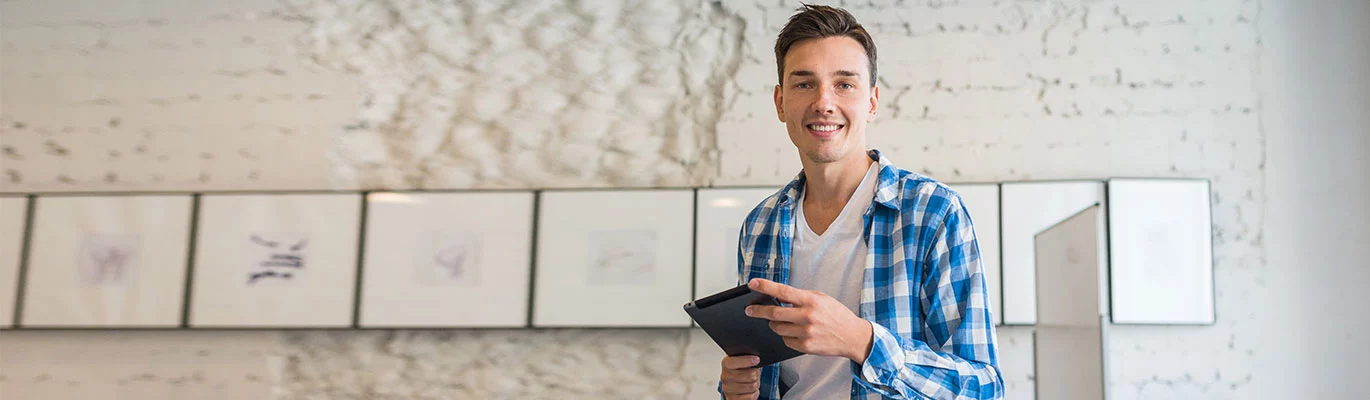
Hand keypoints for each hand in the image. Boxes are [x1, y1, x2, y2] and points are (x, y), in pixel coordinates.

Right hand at [720, 354, 760, 398]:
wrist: (736, 384)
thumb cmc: (741, 370)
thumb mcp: (743, 361)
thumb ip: (747, 359)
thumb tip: (755, 361)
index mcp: (725, 364)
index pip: (733, 362)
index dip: (746, 361)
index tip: (757, 360)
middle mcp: (724, 376)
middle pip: (748, 375)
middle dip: (756, 374)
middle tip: (755, 373)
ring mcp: (727, 388)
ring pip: (751, 386)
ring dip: (756, 384)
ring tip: (753, 382)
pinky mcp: (732, 399)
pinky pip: (750, 396)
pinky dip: (755, 393)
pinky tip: (752, 390)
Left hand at [744, 278, 873, 362]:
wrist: (852, 336)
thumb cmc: (836, 315)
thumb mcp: (821, 298)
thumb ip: (801, 297)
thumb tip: (779, 295)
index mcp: (811, 301)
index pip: (783, 291)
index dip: (765, 287)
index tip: (753, 283)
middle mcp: (807, 316)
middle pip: (774, 313)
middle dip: (758, 311)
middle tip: (750, 310)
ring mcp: (806, 333)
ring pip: (777, 328)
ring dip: (774, 324)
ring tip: (780, 322)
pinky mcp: (805, 347)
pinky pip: (786, 340)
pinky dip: (786, 336)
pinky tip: (794, 332)